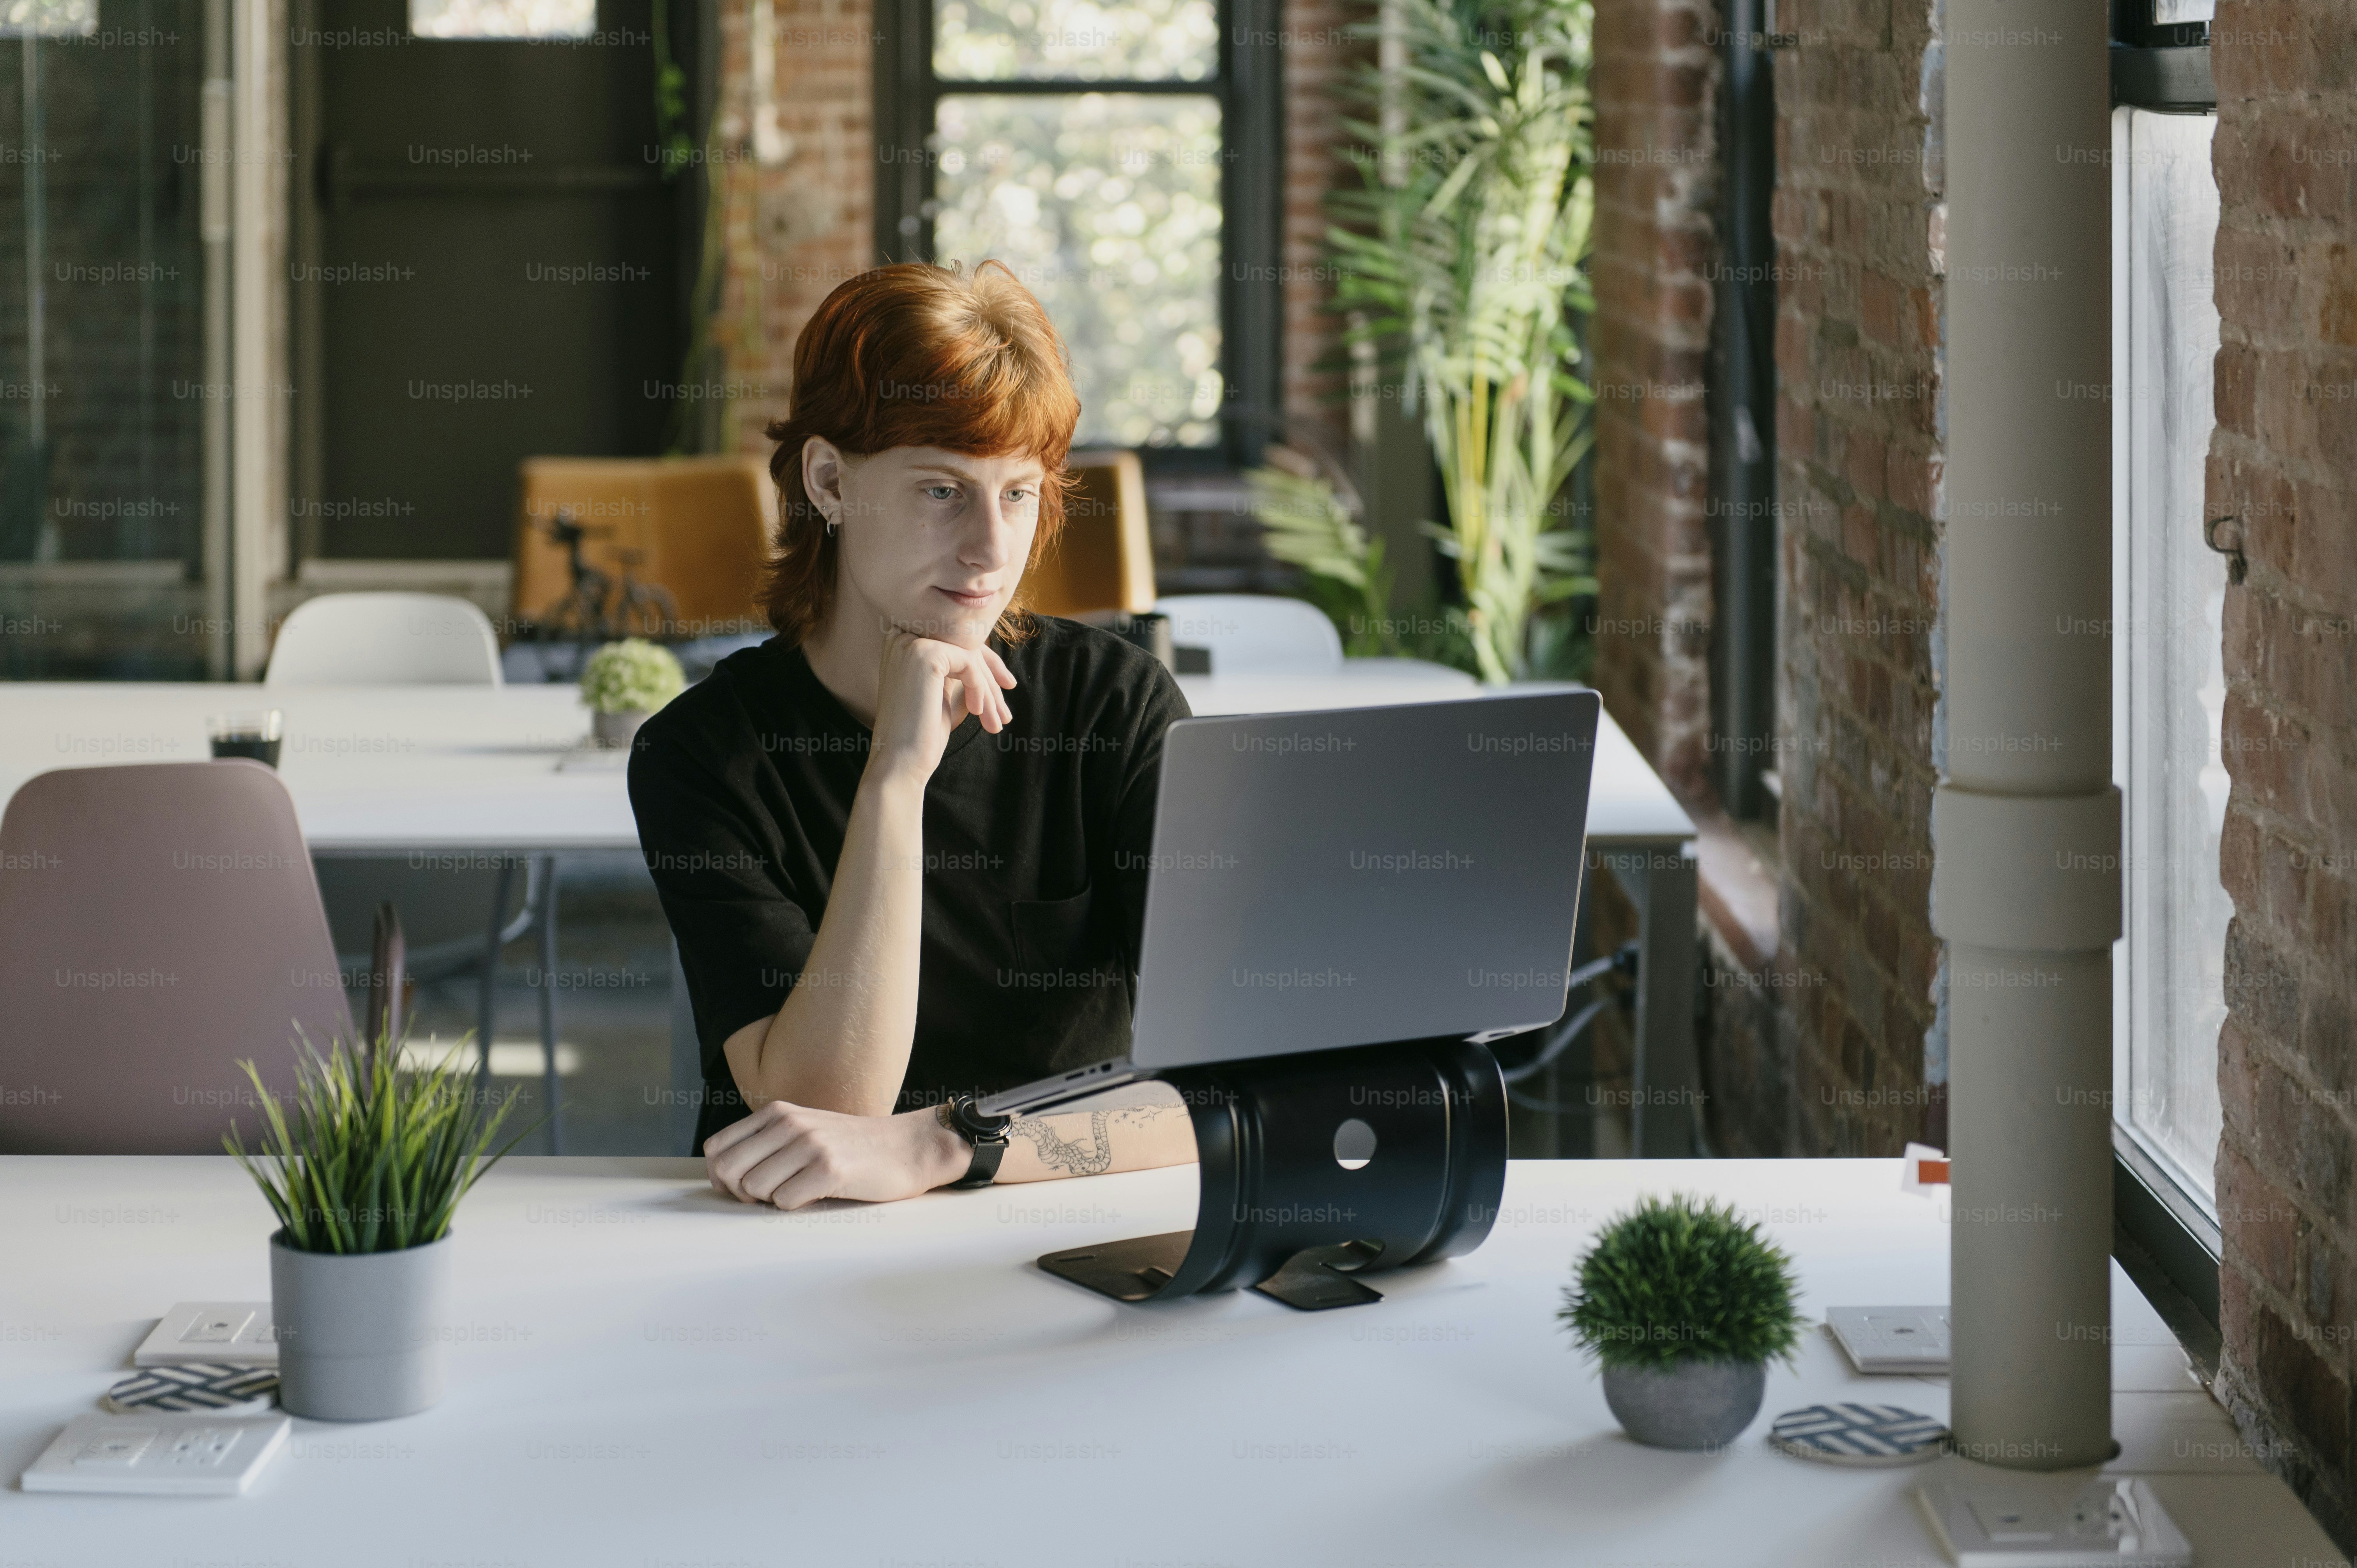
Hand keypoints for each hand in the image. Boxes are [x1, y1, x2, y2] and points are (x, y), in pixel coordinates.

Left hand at [703, 1100, 970, 1209]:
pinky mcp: (829, 1169)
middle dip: (741, 1193)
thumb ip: (766, 1143)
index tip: (743, 1187)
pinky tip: (820, 1193)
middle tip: (769, 1195)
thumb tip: (722, 1176)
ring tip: (801, 1190)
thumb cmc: (853, 1147)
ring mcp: (810, 1144)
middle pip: (729, 1171)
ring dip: (772, 1199)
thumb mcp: (804, 1129)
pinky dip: (797, 1206)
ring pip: (754, 1189)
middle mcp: (789, 1124)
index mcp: (778, 1113)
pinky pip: (784, 1202)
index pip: (716, 1148)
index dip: (721, 1176)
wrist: (908, 1147)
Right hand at [865, 629, 1015, 785]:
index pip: (956, 642)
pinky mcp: (925, 654)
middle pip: (965, 647)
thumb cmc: (921, 732)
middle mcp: (902, 636)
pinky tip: (976, 712)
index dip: (986, 662)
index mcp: (903, 643)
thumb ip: (956, 668)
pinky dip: (979, 688)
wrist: (900, 761)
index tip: (1007, 685)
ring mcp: (912, 642)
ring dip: (989, 690)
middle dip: (992, 679)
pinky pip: (969, 663)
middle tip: (1005, 713)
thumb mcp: (941, 691)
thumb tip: (989, 656)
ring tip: (996, 721)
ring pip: (970, 656)